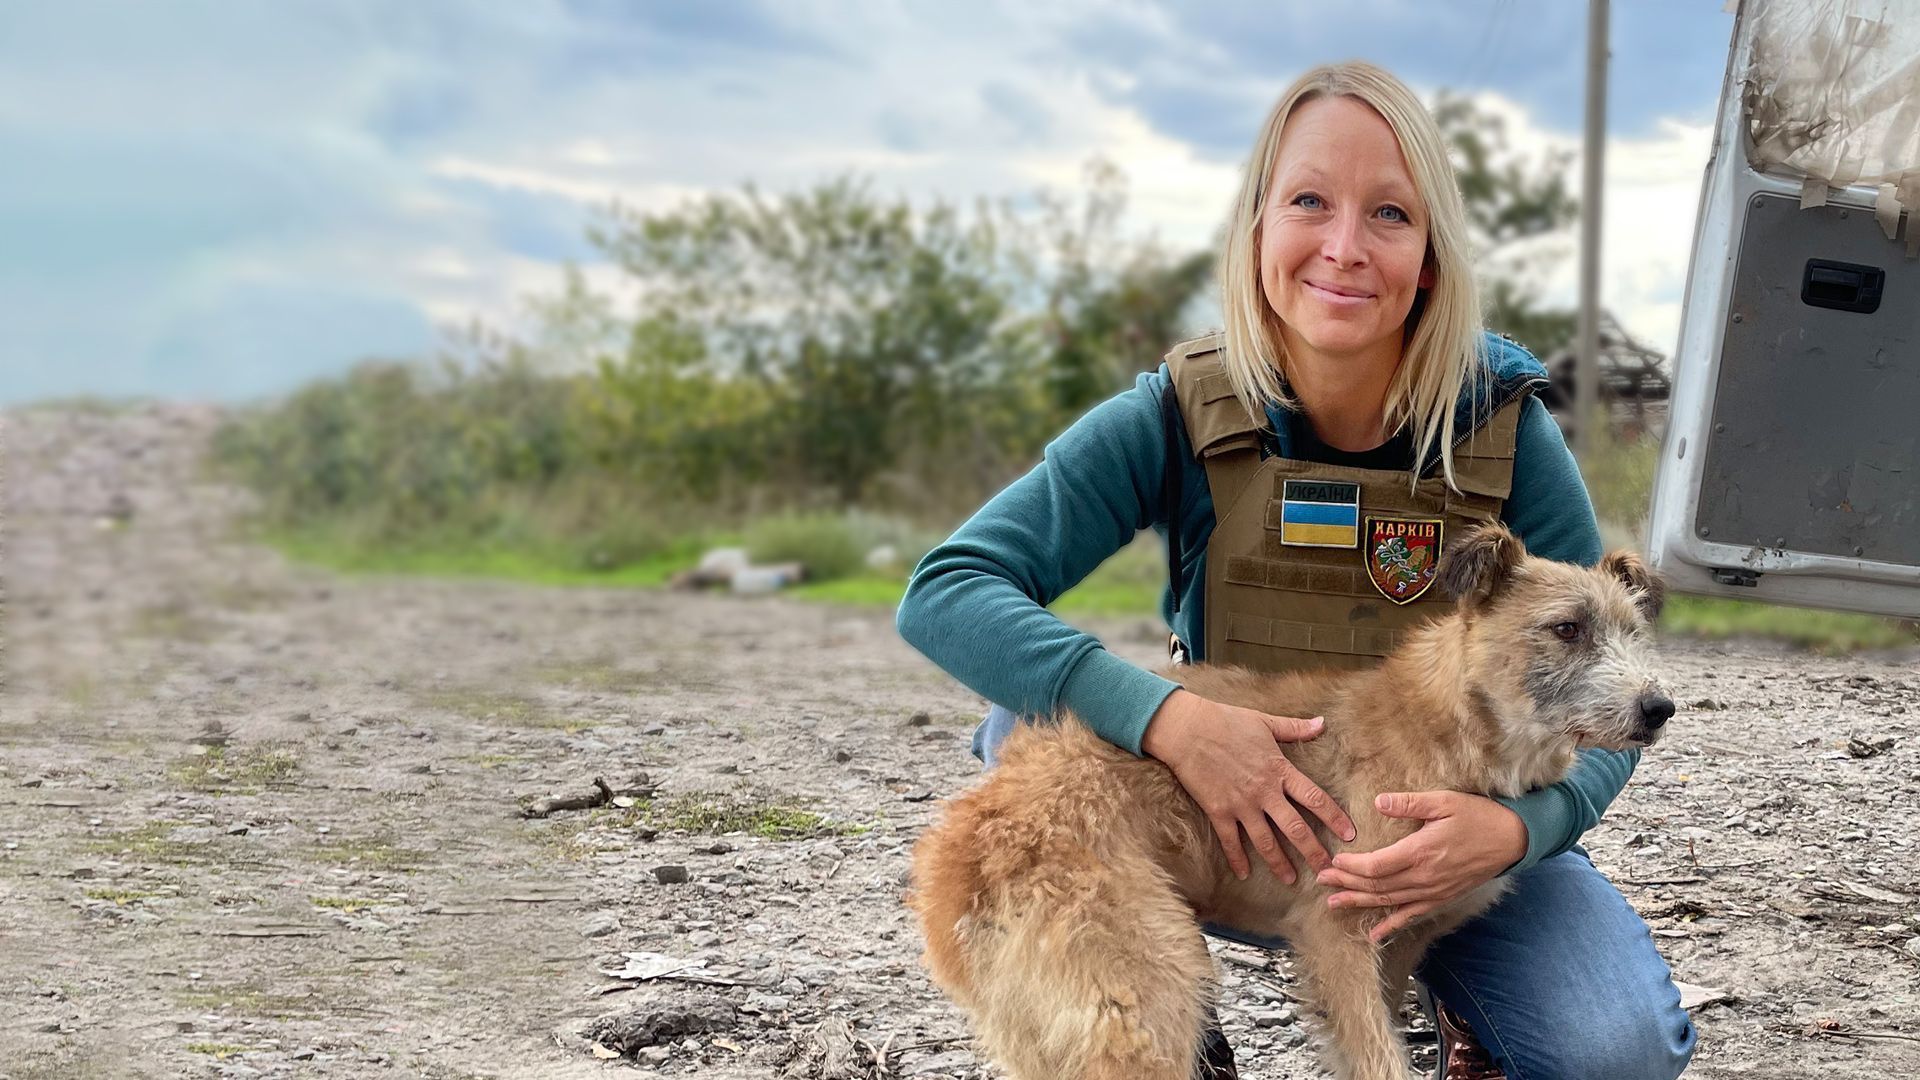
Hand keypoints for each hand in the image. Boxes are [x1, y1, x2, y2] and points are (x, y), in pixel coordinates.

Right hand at [1142, 689, 1356, 884]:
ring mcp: (1240, 804)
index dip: (1334, 818)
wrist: (1188, 729)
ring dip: (1279, 863)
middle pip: (1295, 828)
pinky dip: (1237, 859)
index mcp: (1279, 770)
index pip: (1314, 798)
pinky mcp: (1218, 811)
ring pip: (1265, 841)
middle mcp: (1264, 792)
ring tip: (1291, 880)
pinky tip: (1244, 874)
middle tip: (1327, 870)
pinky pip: (1230, 841)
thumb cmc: (1226, 720)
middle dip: (1313, 851)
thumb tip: (1322, 723)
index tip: (1349, 834)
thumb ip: (1295, 728)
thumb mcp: (1265, 721)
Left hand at [1314, 791, 1527, 941]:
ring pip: (1389, 902)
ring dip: (1360, 902)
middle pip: (1377, 885)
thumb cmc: (1478, 816)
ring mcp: (1433, 891)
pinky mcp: (1442, 897)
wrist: (1512, 840)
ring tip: (1334, 903)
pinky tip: (1374, 935)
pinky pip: (1412, 915)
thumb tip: (1378, 802)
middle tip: (1321, 880)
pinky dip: (1391, 926)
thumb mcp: (1444, 801)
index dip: (1351, 866)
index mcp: (1421, 852)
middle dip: (1347, 883)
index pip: (1376, 865)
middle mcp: (1424, 877)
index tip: (1333, 860)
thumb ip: (1409, 803)